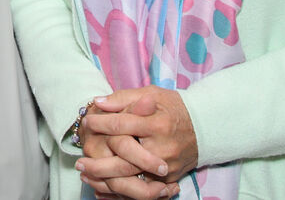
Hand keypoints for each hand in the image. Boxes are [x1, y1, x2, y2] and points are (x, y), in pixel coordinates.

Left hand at [83, 87, 197, 182]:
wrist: (205, 127)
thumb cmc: (174, 107)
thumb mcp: (152, 94)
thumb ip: (124, 98)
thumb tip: (99, 102)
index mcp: (157, 124)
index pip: (122, 126)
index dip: (101, 123)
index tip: (87, 122)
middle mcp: (162, 149)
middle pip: (125, 161)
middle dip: (98, 163)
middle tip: (79, 162)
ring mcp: (167, 167)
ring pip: (131, 181)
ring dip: (106, 181)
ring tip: (86, 177)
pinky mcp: (169, 180)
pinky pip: (142, 191)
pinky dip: (121, 192)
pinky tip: (103, 188)